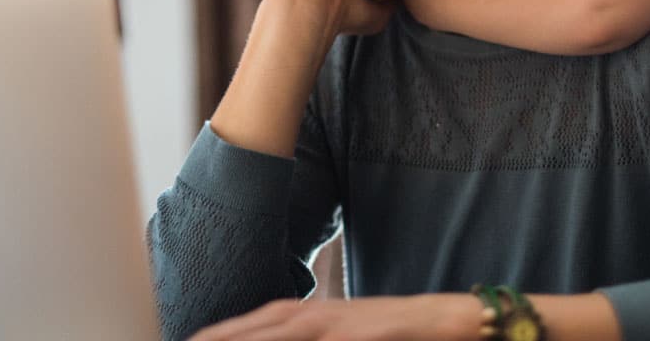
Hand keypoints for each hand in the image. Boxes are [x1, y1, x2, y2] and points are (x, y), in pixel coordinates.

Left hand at [188, 294, 477, 340]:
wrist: (456, 319)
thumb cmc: (400, 332)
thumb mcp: (352, 334)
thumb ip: (322, 337)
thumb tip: (286, 336)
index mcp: (320, 313)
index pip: (265, 319)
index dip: (230, 330)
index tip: (194, 340)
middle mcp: (328, 312)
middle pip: (268, 320)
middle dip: (227, 334)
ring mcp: (348, 321)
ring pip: (291, 329)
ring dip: (255, 336)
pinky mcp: (371, 332)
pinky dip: (306, 340)